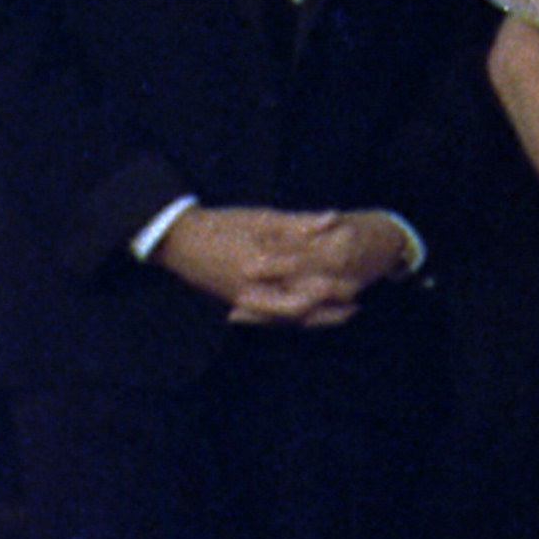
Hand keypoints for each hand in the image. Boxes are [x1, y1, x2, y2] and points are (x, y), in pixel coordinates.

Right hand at [158, 205, 383, 325]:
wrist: (180, 240)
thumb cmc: (223, 224)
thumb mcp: (261, 218)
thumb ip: (298, 223)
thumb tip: (334, 219)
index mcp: (261, 263)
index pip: (305, 281)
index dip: (335, 285)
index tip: (358, 281)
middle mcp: (252, 288)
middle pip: (300, 310)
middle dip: (330, 311)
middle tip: (356, 304)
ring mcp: (245, 301)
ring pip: (288, 320)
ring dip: (318, 319)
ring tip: (345, 312)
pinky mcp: (239, 305)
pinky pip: (273, 320)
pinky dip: (297, 320)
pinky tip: (316, 316)